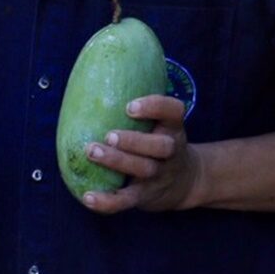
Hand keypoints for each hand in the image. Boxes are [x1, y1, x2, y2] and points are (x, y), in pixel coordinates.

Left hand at [77, 95, 200, 213]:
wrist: (186, 182)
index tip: (130, 106)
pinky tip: (88, 196)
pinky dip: (108, 201)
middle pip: (161, 146)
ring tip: (92, 151)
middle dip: (134, 140)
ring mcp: (159, 175)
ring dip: (117, 161)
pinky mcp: (145, 196)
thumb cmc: (160, 143)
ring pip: (143, 170)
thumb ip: (142, 107)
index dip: (155, 107)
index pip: (174, 112)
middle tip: (109, 134)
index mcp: (172, 128)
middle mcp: (170, 151)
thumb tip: (98, 72)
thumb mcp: (161, 124)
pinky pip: (127, 200)